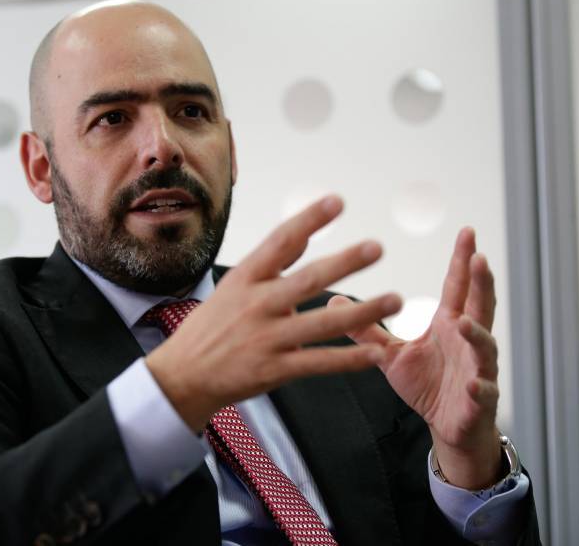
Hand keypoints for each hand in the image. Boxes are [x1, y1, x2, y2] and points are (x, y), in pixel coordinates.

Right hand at [145, 195, 402, 431]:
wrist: (182, 376)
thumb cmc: (210, 328)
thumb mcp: (232, 287)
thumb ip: (271, 264)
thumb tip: (302, 236)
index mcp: (246, 279)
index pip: (280, 242)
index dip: (308, 221)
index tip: (336, 202)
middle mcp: (257, 304)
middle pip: (308, 279)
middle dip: (345, 262)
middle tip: (376, 247)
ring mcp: (267, 338)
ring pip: (323, 323)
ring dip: (363, 311)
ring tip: (395, 300)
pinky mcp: (274, 370)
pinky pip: (320, 363)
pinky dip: (350, 360)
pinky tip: (376, 354)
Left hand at [329, 227, 501, 489]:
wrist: (449, 425)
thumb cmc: (428, 384)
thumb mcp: (392, 354)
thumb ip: (367, 329)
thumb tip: (333, 301)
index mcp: (449, 325)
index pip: (458, 287)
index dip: (462, 261)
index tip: (466, 233)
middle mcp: (468, 341)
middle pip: (480, 306)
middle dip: (482, 283)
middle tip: (480, 259)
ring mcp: (477, 368)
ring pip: (484, 346)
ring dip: (477, 335)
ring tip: (466, 324)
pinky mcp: (480, 399)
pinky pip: (483, 391)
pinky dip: (479, 387)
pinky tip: (473, 383)